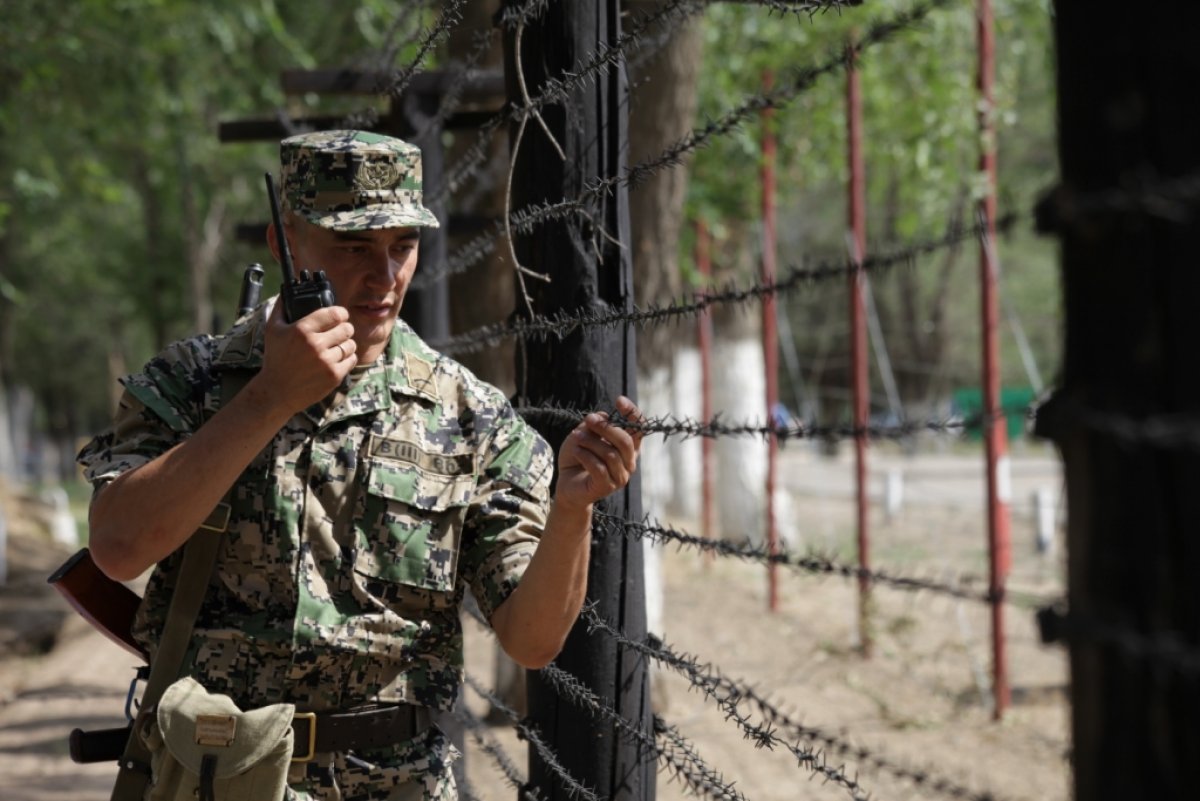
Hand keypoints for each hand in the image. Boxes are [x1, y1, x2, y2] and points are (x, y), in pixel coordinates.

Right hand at [256, 299, 356, 413]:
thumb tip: (287, 288)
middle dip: (344, 328)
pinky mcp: (334, 376)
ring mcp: (326, 361)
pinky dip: (348, 358)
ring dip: (346, 344)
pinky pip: (352, 360)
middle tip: (339, 331)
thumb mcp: (272, 330)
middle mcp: (316, 345)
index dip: (341, 313)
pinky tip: (338, 358)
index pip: (335, 313)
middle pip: (347, 328)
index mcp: (302, 330)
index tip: (340, 315)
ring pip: (351, 345)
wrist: (277, 391)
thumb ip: (281, 307)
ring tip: (337, 346)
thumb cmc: (275, 358)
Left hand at [554, 396, 644, 512]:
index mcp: (628, 448)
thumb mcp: (584, 435)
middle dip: (606, 428)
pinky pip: (599, 468)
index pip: (639, 429)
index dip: (633, 413)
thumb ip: (595, 426)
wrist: (567, 485)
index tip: (619, 400)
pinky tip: (576, 451)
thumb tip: (605, 416)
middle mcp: (629, 462)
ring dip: (591, 442)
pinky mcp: (607, 487)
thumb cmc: (578, 458)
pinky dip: (585, 456)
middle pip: (626, 441)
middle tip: (589, 419)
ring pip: (610, 454)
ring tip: (575, 437)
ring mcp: (620, 477)